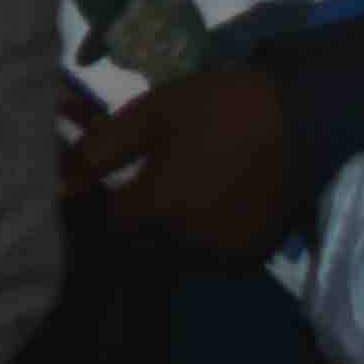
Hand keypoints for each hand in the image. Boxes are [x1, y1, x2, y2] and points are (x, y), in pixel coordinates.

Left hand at [60, 63, 298, 260]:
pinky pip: (212, 256)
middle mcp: (187, 244)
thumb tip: (61, 176)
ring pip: (174, 255)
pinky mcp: (254, 252)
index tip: (89, 189)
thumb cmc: (219, 107)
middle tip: (127, 191)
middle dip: (126, 224)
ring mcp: (224, 253)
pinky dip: (200, 239)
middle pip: (137, 246)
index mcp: (157, 210)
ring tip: (168, 197)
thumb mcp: (151, 114)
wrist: (302, 114)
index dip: (92, 208)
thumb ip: (102, 150)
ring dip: (162, 235)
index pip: (103, 226)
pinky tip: (204, 207)